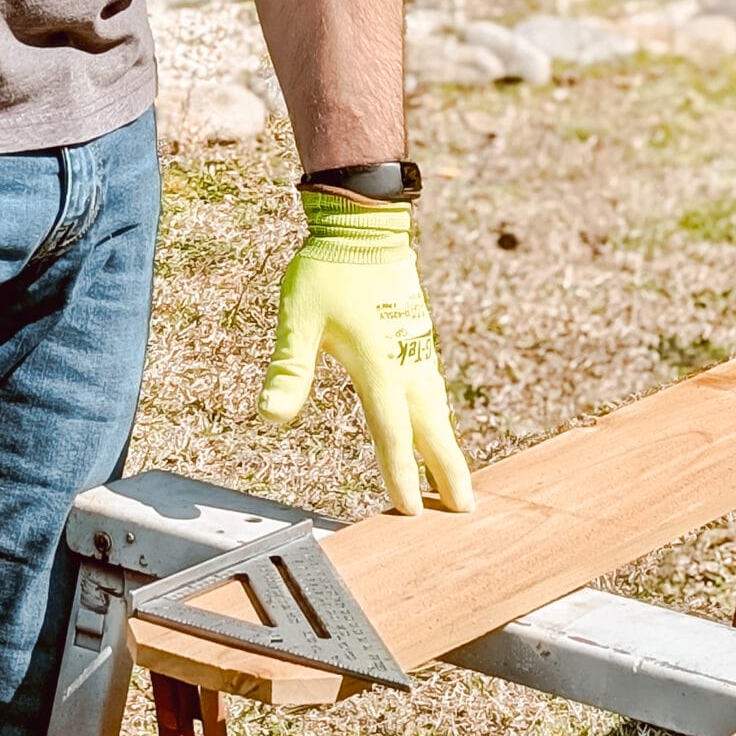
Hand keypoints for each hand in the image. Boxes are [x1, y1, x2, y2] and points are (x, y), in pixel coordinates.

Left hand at [258, 190, 474, 515]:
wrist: (365, 223)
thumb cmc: (328, 270)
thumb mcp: (299, 319)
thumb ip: (289, 370)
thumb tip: (270, 418)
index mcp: (378, 365)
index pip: (392, 432)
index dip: (401, 473)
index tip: (411, 510)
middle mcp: (406, 361)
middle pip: (432, 428)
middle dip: (448, 471)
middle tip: (465, 511)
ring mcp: (417, 347)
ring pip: (438, 408)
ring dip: (448, 445)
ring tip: (457, 481)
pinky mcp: (419, 334)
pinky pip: (434, 387)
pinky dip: (441, 416)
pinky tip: (438, 424)